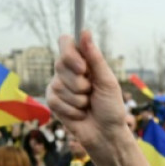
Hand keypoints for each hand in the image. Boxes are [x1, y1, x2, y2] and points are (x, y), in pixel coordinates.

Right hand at [47, 31, 128, 154]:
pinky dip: (72, 110)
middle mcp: (68, 70)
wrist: (106, 133)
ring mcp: (58, 85)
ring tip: (87, 105)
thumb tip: (85, 32)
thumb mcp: (107, 81)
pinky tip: (80, 114)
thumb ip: (95, 58)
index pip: (65, 42)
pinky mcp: (53, 101)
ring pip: (59, 85)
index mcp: (82, 61)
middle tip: (91, 92)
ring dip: (78, 99)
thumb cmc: (111, 107)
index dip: (69, 52)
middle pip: (60, 63)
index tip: (82, 67)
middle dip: (80, 83)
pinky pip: (55, 100)